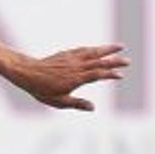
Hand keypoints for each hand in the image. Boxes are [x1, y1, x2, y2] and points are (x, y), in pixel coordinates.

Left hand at [13, 44, 128, 110]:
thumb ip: (76, 104)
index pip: (97, 75)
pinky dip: (93, 48)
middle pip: (98, 62)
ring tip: (120, 46)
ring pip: (92, 52)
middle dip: (114, 60)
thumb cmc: (41, 89)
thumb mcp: (58, 101)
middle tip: (128, 61)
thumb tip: (93, 108)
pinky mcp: (65, 54)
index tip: (121, 75)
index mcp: (76, 78)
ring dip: (107, 49)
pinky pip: (82, 50)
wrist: (26, 72)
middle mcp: (75, 66)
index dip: (110, 74)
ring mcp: (71, 58)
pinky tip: (98, 48)